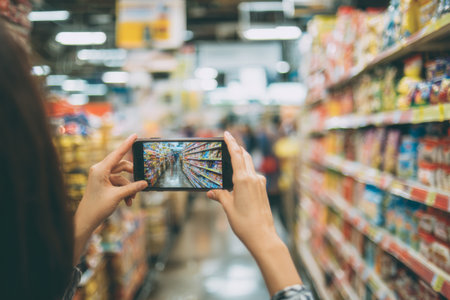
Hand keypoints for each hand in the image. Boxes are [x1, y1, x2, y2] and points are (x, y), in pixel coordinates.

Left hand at [75, 134, 147, 235]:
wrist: (86, 220)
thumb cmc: (97, 207)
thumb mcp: (117, 196)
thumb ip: (132, 188)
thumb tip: (145, 183)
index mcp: (100, 169)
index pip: (117, 154)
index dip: (127, 144)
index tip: (135, 135)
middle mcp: (100, 170)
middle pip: (122, 166)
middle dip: (132, 175)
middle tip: (142, 180)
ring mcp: (102, 177)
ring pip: (122, 177)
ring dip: (129, 187)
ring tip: (132, 199)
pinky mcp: (104, 184)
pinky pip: (119, 184)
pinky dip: (124, 191)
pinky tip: (128, 202)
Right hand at [207, 132, 301, 295]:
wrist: (263, 236)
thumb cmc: (244, 223)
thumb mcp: (228, 208)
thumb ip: (220, 196)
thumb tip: (211, 192)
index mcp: (243, 180)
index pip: (236, 155)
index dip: (231, 143)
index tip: (227, 134)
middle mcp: (254, 178)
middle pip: (244, 157)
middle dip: (237, 148)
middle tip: (228, 142)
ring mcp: (260, 183)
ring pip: (250, 165)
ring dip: (241, 159)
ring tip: (232, 158)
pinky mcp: (263, 190)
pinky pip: (253, 175)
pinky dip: (245, 171)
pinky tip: (239, 177)